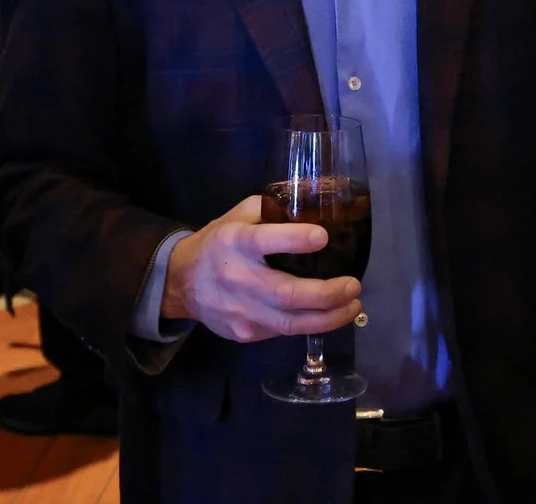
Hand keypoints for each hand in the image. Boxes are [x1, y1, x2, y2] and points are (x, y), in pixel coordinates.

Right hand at [161, 194, 361, 342]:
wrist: (182, 282)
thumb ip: (272, 209)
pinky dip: (310, 324)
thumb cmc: (218, 242)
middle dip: (326, 294)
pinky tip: (328, 314)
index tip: (323, 237)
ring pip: (289, 324)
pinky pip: (283, 332)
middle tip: (353, 285)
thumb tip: (316, 203)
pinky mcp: (244, 334)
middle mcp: (236, 278)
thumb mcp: (239, 215)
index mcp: (233, 241)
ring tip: (353, 305)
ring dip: (328, 318)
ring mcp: (239, 311)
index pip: (263, 242)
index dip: (294, 240)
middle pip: (285, 294)